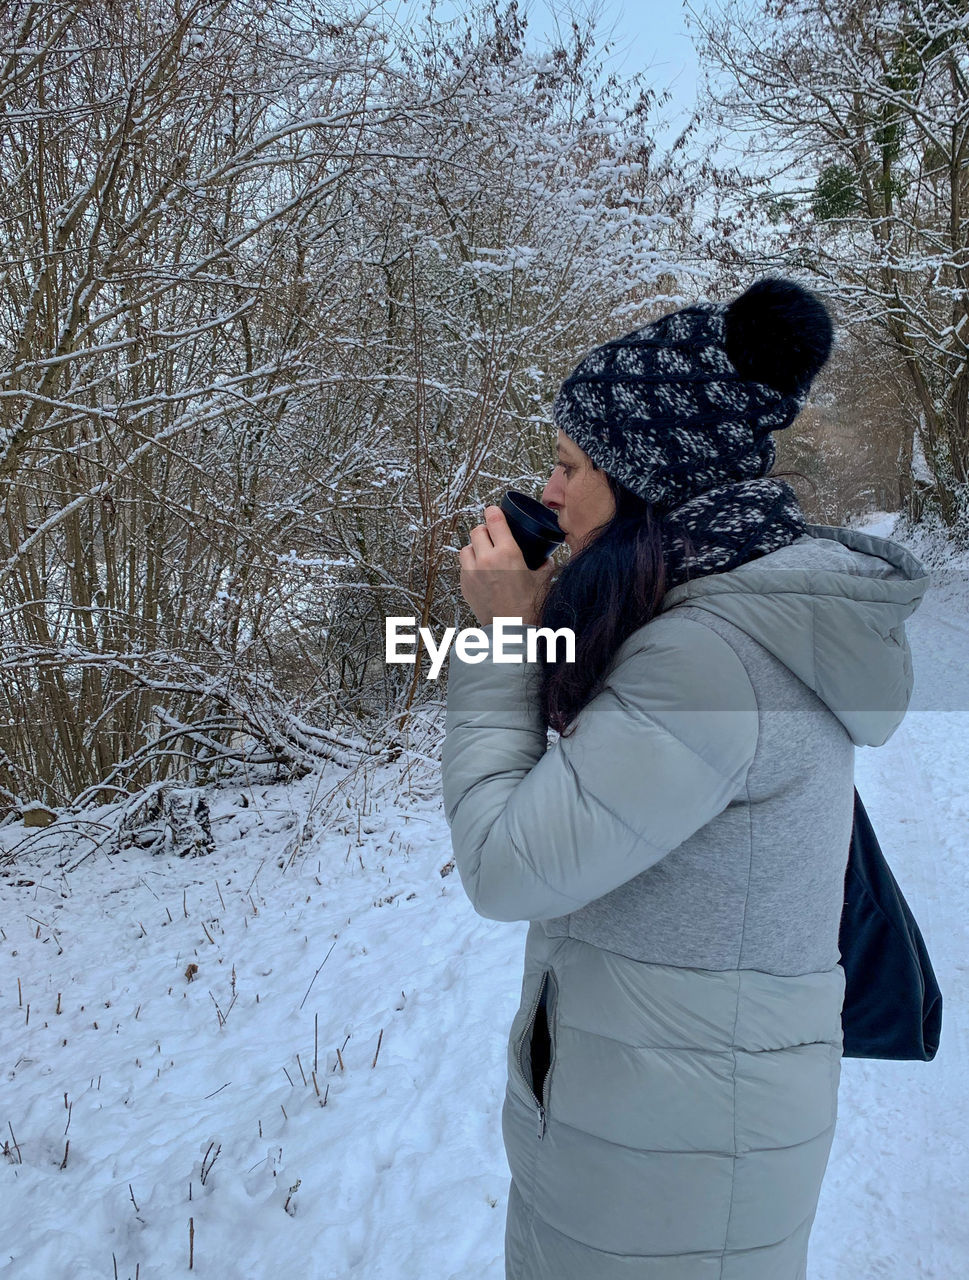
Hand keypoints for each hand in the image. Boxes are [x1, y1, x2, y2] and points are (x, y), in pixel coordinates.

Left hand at [457, 506, 557, 627]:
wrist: (511, 630)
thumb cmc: (529, 606)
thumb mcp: (542, 580)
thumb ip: (544, 565)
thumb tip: (546, 559)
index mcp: (507, 553)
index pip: (494, 519)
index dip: (493, 512)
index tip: (494, 511)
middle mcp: (486, 559)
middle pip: (477, 530)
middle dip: (485, 530)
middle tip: (493, 535)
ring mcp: (472, 572)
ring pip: (466, 547)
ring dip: (474, 547)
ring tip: (484, 554)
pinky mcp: (465, 585)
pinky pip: (463, 567)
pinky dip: (471, 565)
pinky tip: (482, 572)